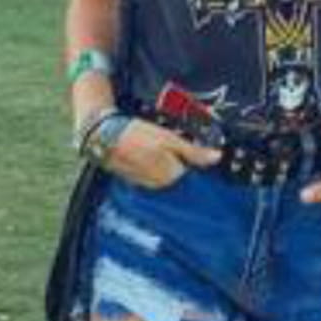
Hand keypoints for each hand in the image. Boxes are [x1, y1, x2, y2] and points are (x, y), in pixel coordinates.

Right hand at [103, 120, 221, 189]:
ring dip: (160, 161)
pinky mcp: (134, 181)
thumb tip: (218, 157)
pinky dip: (147, 165)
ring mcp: (145, 184)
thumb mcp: (169, 138)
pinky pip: (148, 175)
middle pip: (176, 173)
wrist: (103, 136)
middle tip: (161, 142)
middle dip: (173, 159)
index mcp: (171, 175)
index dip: (185, 154)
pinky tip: (140, 153)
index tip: (178, 143)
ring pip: (162, 174)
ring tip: (149, 145)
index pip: (189, 169)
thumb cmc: (137, 135)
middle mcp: (159, 185)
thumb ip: (194, 152)